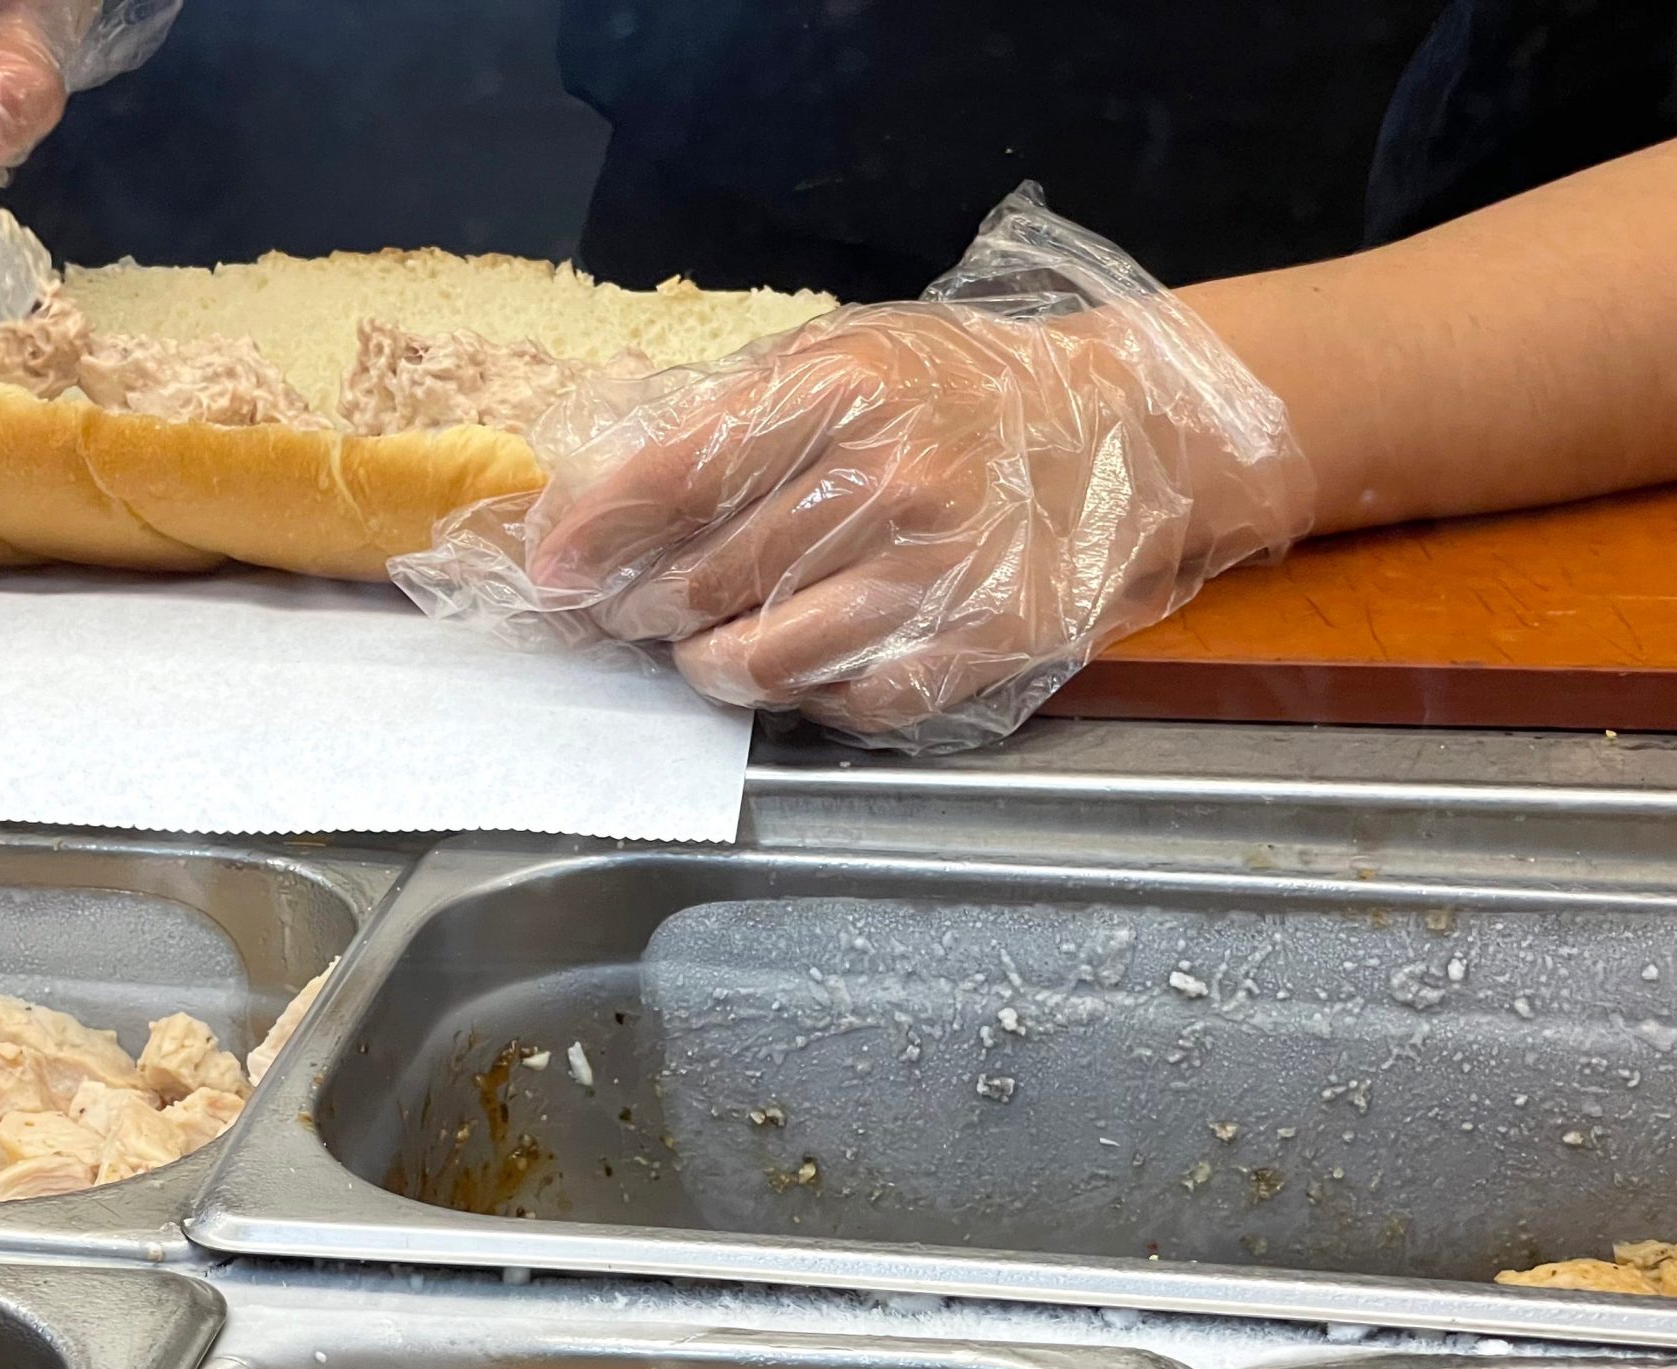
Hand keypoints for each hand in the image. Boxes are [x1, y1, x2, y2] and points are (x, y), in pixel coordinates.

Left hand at [521, 301, 1300, 744]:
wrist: (1123, 437)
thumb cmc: (961, 397)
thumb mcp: (849, 359)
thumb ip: (733, 413)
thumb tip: (604, 487)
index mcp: (847, 391)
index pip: (682, 473)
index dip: (600, 531)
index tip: (553, 569)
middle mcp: (893, 480)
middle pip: (710, 577)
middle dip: (641, 608)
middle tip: (619, 616)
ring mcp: (940, 572)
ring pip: (766, 659)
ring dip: (706, 667)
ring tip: (694, 653)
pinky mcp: (982, 646)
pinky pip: (850, 702)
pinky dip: (802, 698)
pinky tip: (795, 671)